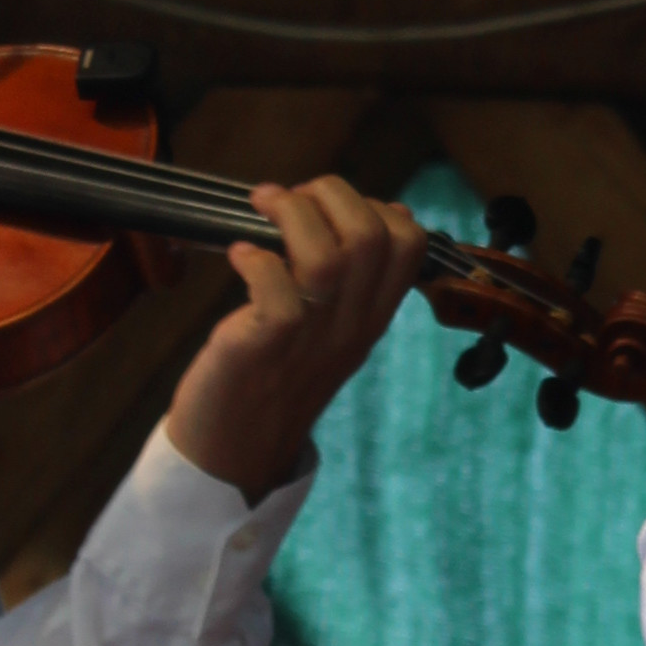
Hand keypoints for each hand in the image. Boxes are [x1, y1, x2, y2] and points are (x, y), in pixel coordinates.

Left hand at [162, 175, 428, 503]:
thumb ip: (357, 280)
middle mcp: (351, 324)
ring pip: (329, 255)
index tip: (329, 207)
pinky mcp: (264, 345)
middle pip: (373, 235)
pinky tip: (237, 255)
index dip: (374, 205)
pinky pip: (275, 286)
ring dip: (292, 213)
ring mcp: (311, 337)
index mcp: (372, 316)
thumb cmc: (274, 377)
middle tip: (289, 199)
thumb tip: (388, 212)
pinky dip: (253, 256)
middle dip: (330, 195)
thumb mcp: (333, 329)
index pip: (410, 243)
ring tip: (261, 207)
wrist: (235, 451)